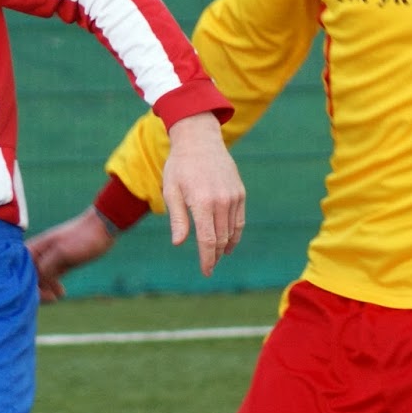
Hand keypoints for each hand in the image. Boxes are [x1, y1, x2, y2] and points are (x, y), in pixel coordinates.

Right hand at [27, 209, 115, 302]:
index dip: (25, 284)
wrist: (103, 228)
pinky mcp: (61, 263)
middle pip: (29, 276)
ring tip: (55, 298)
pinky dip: (53, 287)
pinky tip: (61, 294)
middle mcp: (38, 254)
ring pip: (40, 279)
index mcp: (34, 248)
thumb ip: (46, 267)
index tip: (38, 294)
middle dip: (36, 289)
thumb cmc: (81, 238)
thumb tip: (37, 282)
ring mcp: (49, 259)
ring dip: (45, 290)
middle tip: (50, 298)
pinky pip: (51, 278)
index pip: (21, 270)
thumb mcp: (62, 253)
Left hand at [162, 112, 245, 276]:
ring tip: (218, 256)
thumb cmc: (180, 167)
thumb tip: (179, 243)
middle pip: (221, 239)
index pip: (207, 240)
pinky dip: (235, 233)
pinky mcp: (240, 193)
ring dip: (225, 246)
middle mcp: (221, 201)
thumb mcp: (171, 191)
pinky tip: (228, 241)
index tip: (206, 271)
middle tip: (209, 267)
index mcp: (202, 203)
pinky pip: (239, 220)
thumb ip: (177, 218)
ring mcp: (233, 197)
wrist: (199, 141)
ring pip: (232, 231)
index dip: (207, 259)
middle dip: (215, 255)